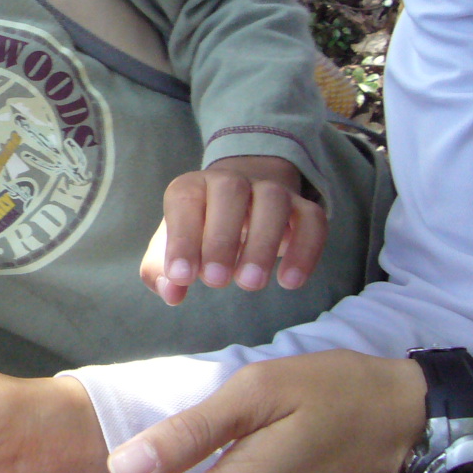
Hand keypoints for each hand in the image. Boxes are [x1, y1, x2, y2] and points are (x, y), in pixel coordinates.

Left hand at [141, 155, 326, 304]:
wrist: (243, 200)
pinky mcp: (303, 207)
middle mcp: (231, 181)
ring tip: (250, 283)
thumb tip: (170, 291)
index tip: (182, 277)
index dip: (183, 238)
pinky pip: (312, 220)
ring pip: (273, 202)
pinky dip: (305, 250)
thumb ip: (161, 270)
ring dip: (262, 243)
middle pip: (230, 193)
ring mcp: (270, 190)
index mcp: (192, 187)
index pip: (185, 201)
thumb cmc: (200, 230)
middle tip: (217, 282)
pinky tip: (290, 282)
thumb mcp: (173, 247)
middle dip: (222, 239)